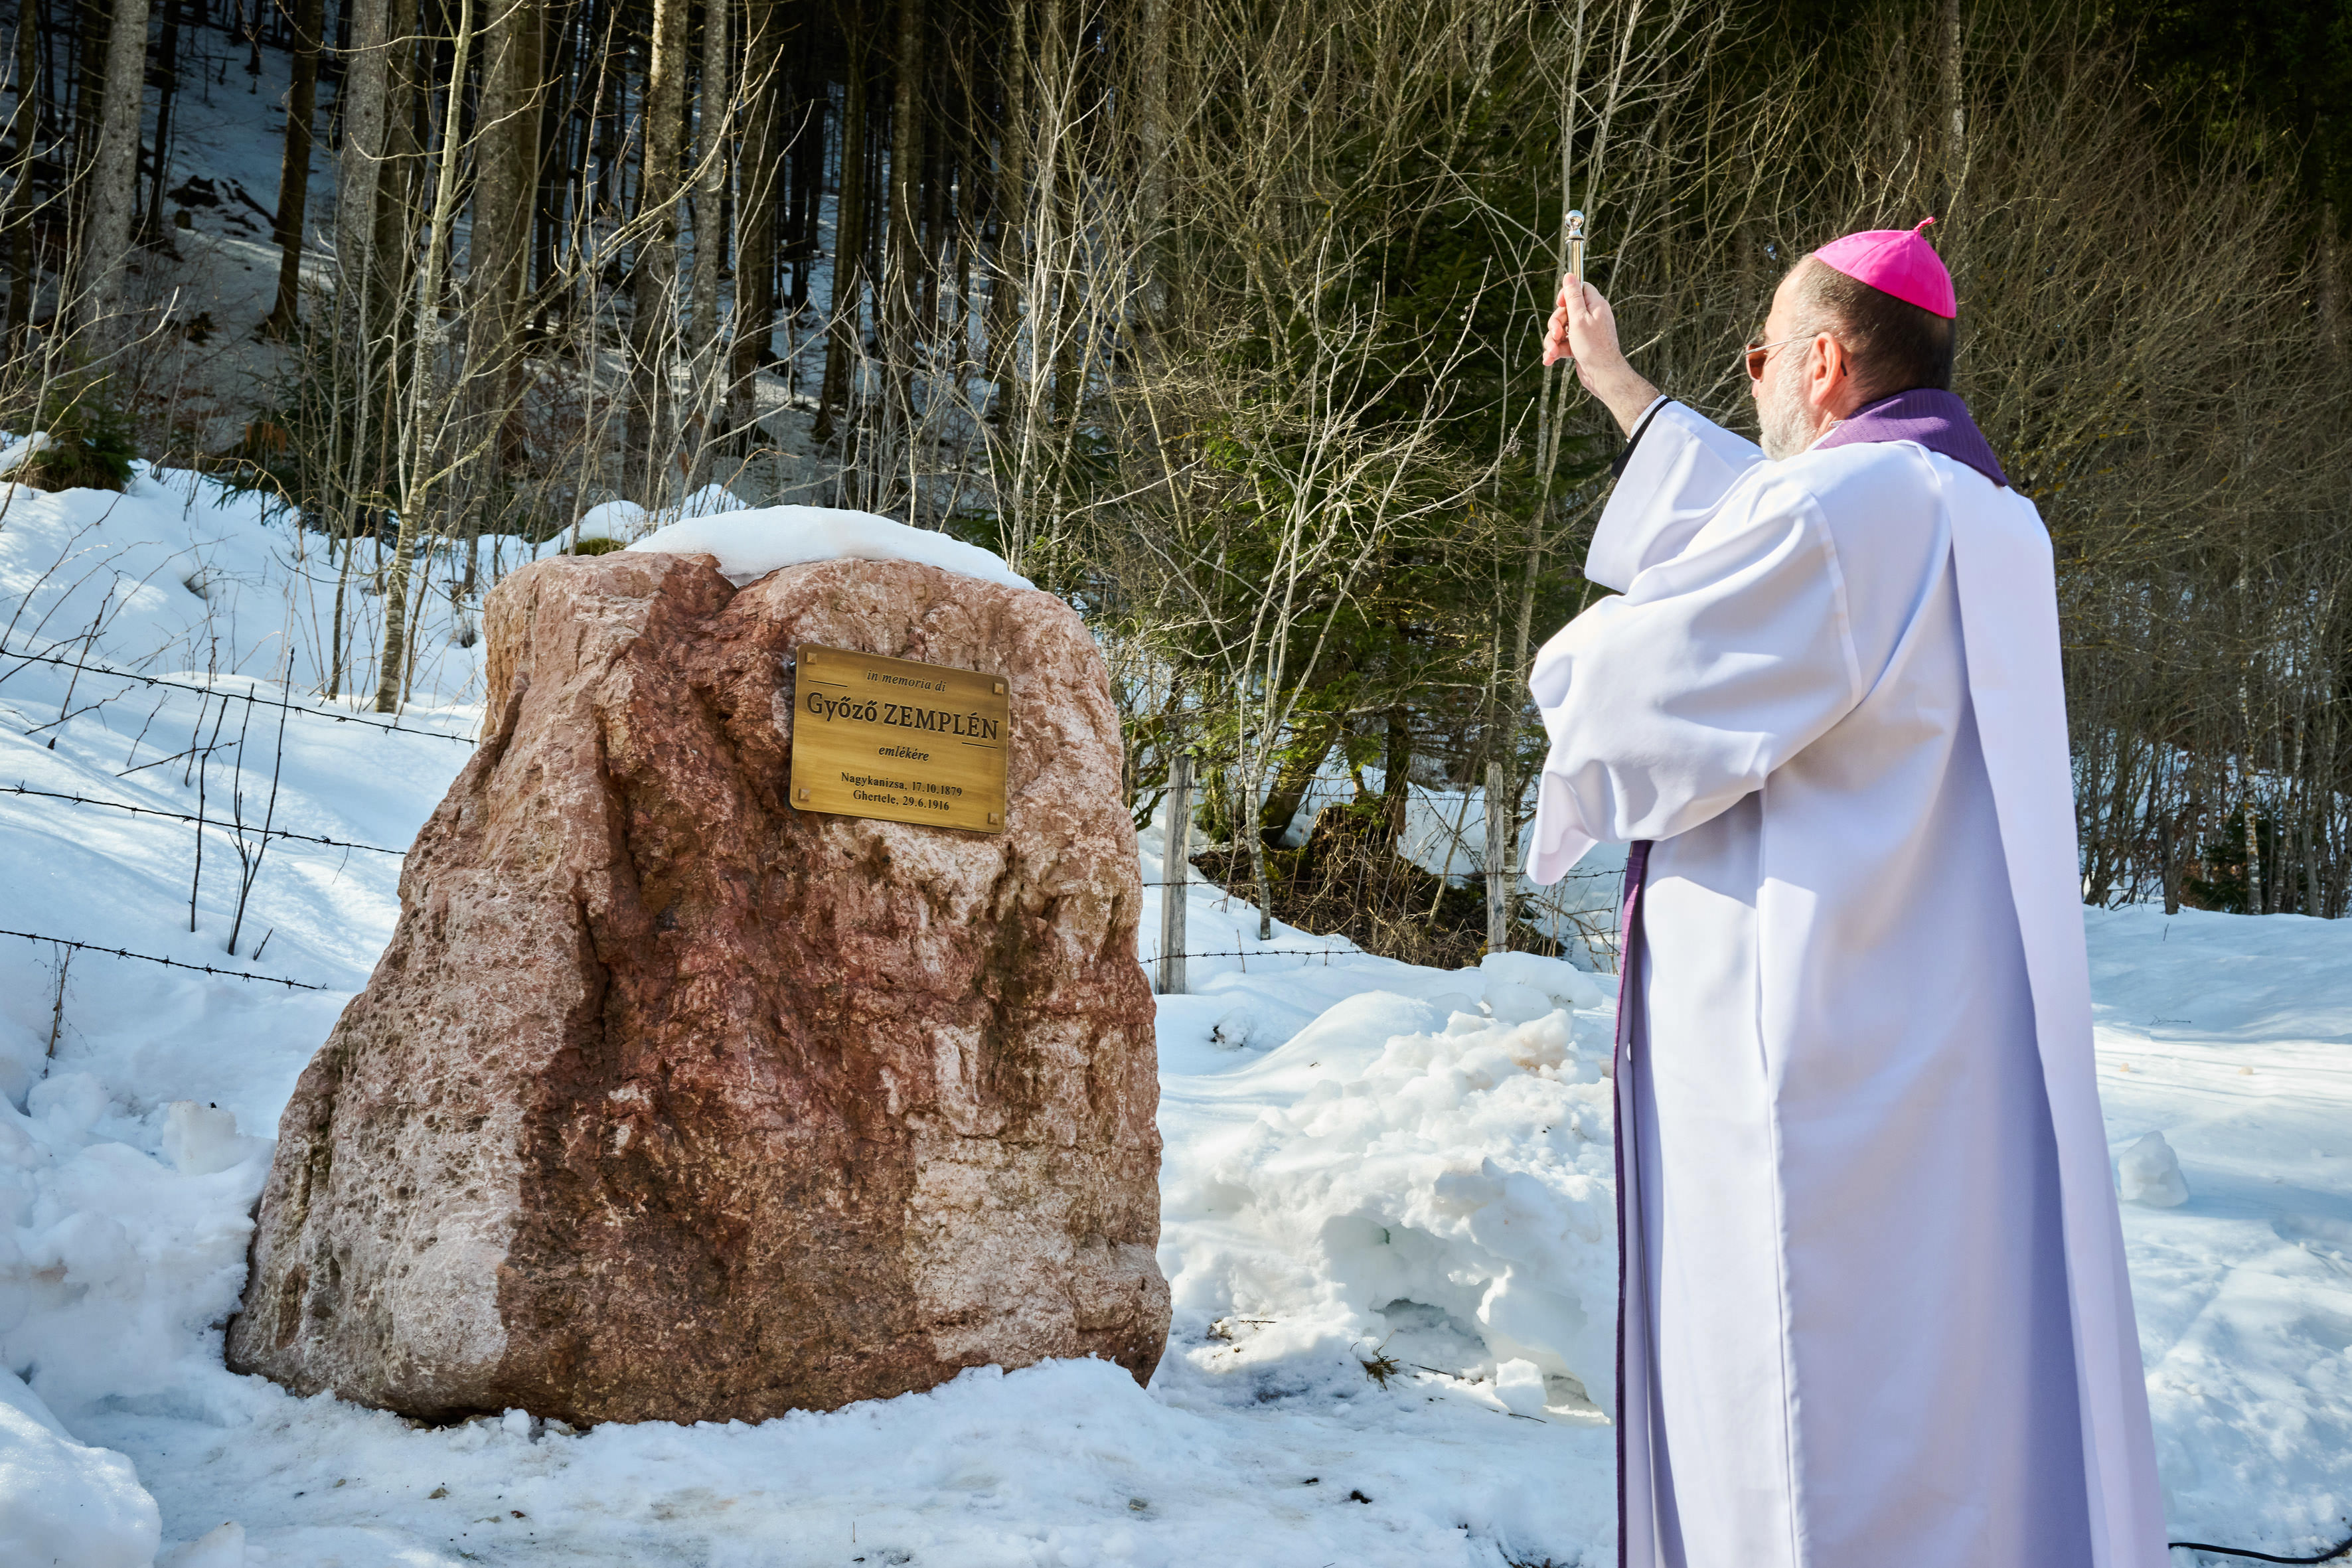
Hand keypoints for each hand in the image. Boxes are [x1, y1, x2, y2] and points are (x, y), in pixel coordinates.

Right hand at [1539, 274, 1658, 434]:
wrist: (1602, 375)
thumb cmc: (1593, 346)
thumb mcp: (1579, 318)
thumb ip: (1573, 296)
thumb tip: (1569, 274)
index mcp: (1595, 306)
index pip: (1580, 289)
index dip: (1567, 295)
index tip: (1560, 305)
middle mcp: (1591, 318)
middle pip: (1566, 311)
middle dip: (1555, 323)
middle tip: (1556, 334)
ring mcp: (1585, 333)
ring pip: (1561, 329)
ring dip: (1552, 341)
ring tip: (1552, 352)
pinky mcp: (1579, 347)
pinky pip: (1563, 344)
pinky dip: (1555, 351)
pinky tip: (1550, 360)